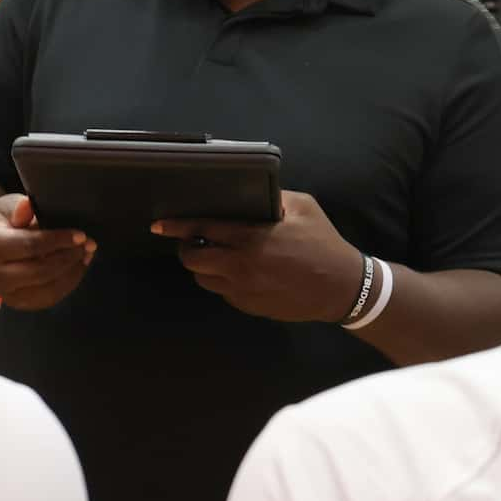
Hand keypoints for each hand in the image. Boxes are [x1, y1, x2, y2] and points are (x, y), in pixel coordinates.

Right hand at [0, 196, 92, 311]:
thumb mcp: (6, 207)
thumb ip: (19, 208)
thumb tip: (28, 205)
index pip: (31, 246)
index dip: (59, 241)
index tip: (80, 235)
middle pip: (42, 270)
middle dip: (70, 257)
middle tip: (88, 244)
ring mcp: (9, 294)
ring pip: (50, 288)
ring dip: (73, 271)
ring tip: (86, 253)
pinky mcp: (20, 303)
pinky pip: (51, 297)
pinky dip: (68, 282)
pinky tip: (77, 266)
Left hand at [154, 190, 364, 322]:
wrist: (341, 288)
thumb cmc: (324, 243)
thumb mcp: (303, 208)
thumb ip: (273, 198)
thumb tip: (250, 194)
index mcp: (251, 238)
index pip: (201, 229)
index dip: (177, 226)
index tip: (159, 224)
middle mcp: (240, 267)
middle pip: (192, 259)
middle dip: (186, 248)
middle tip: (193, 239)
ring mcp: (243, 291)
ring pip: (203, 279)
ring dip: (203, 266)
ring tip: (215, 254)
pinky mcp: (249, 306)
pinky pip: (223, 292)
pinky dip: (223, 280)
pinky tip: (238, 270)